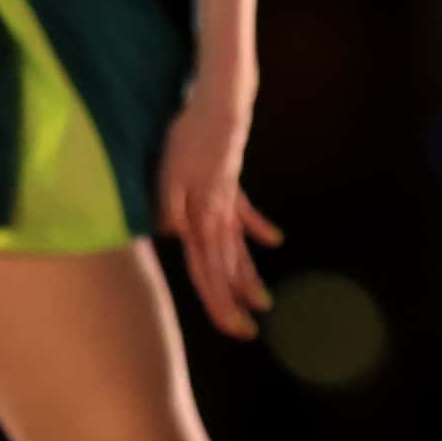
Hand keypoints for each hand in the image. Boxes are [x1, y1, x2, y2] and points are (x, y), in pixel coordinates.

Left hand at [156, 85, 282, 340]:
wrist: (219, 108)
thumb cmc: (186, 139)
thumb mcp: (167, 174)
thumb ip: (168, 207)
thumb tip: (173, 236)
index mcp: (201, 219)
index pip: (207, 270)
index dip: (218, 302)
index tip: (233, 328)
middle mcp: (219, 217)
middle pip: (225, 267)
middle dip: (233, 301)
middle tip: (246, 331)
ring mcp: (229, 202)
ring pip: (238, 247)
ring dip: (248, 276)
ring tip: (263, 302)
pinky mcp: (232, 185)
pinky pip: (246, 212)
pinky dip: (258, 227)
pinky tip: (274, 240)